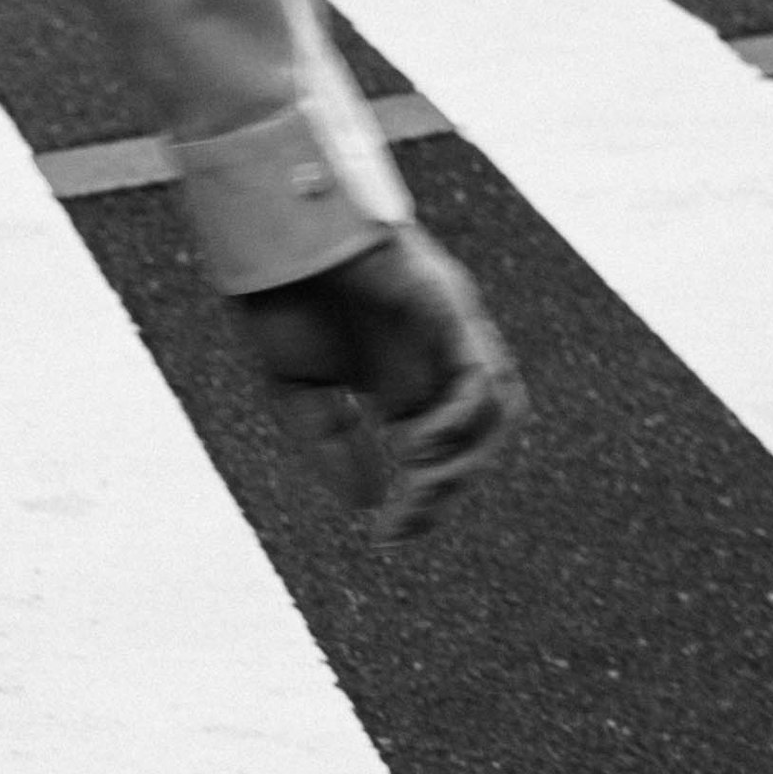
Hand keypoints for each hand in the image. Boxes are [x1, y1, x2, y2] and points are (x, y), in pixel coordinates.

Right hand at [233, 225, 522, 543]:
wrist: (272, 236)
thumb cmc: (281, 300)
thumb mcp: (304, 399)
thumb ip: (337, 449)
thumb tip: (371, 503)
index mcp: (401, 381)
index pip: (438, 456)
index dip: (422, 504)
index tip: (386, 537)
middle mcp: (435, 359)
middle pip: (479, 442)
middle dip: (444, 494)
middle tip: (400, 524)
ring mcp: (448, 333)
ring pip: (500, 411)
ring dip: (466, 462)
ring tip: (418, 485)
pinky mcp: (448, 309)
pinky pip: (482, 376)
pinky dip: (460, 421)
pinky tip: (418, 445)